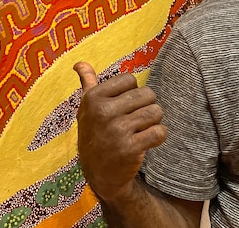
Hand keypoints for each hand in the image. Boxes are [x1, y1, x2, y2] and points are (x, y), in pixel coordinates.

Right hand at [74, 62, 166, 203]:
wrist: (99, 174)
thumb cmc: (95, 134)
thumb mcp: (86, 109)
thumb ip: (87, 83)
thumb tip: (79, 63)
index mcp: (93, 98)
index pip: (130, 80)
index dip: (132, 93)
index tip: (124, 107)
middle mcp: (103, 112)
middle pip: (146, 94)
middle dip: (147, 105)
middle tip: (137, 119)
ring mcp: (116, 130)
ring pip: (156, 112)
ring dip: (154, 121)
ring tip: (143, 129)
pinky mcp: (130, 148)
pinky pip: (159, 132)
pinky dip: (159, 136)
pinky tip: (148, 141)